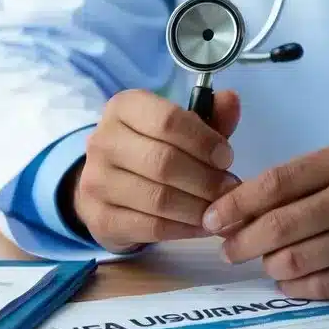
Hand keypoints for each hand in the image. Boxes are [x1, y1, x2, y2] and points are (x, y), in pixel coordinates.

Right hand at [67, 89, 241, 252]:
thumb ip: (209, 116)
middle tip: (229, 188)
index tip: (226, 157)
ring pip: (159, 198)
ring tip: (219, 207)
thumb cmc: (151, 149)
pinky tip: (202, 225)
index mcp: (123, 108)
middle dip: (206, 179)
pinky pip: (152, 227)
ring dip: (198, 206)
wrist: (107, 185)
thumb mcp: (180, 128)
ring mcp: (96, 181)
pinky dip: (185, 229)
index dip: (204, 140)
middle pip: (164, 162)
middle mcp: (103, 141)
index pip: (167, 120)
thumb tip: (231, 100)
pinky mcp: (101, 218)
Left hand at [201, 145, 328, 299]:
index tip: (212, 218)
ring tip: (265, 263)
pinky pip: (324, 284)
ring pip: (297, 258)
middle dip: (243, 241)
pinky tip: (290, 279)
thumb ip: (305, 181)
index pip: (275, 182)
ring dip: (269, 265)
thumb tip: (242, 207)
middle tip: (228, 250)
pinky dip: (297, 285)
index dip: (236, 204)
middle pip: (279, 224)